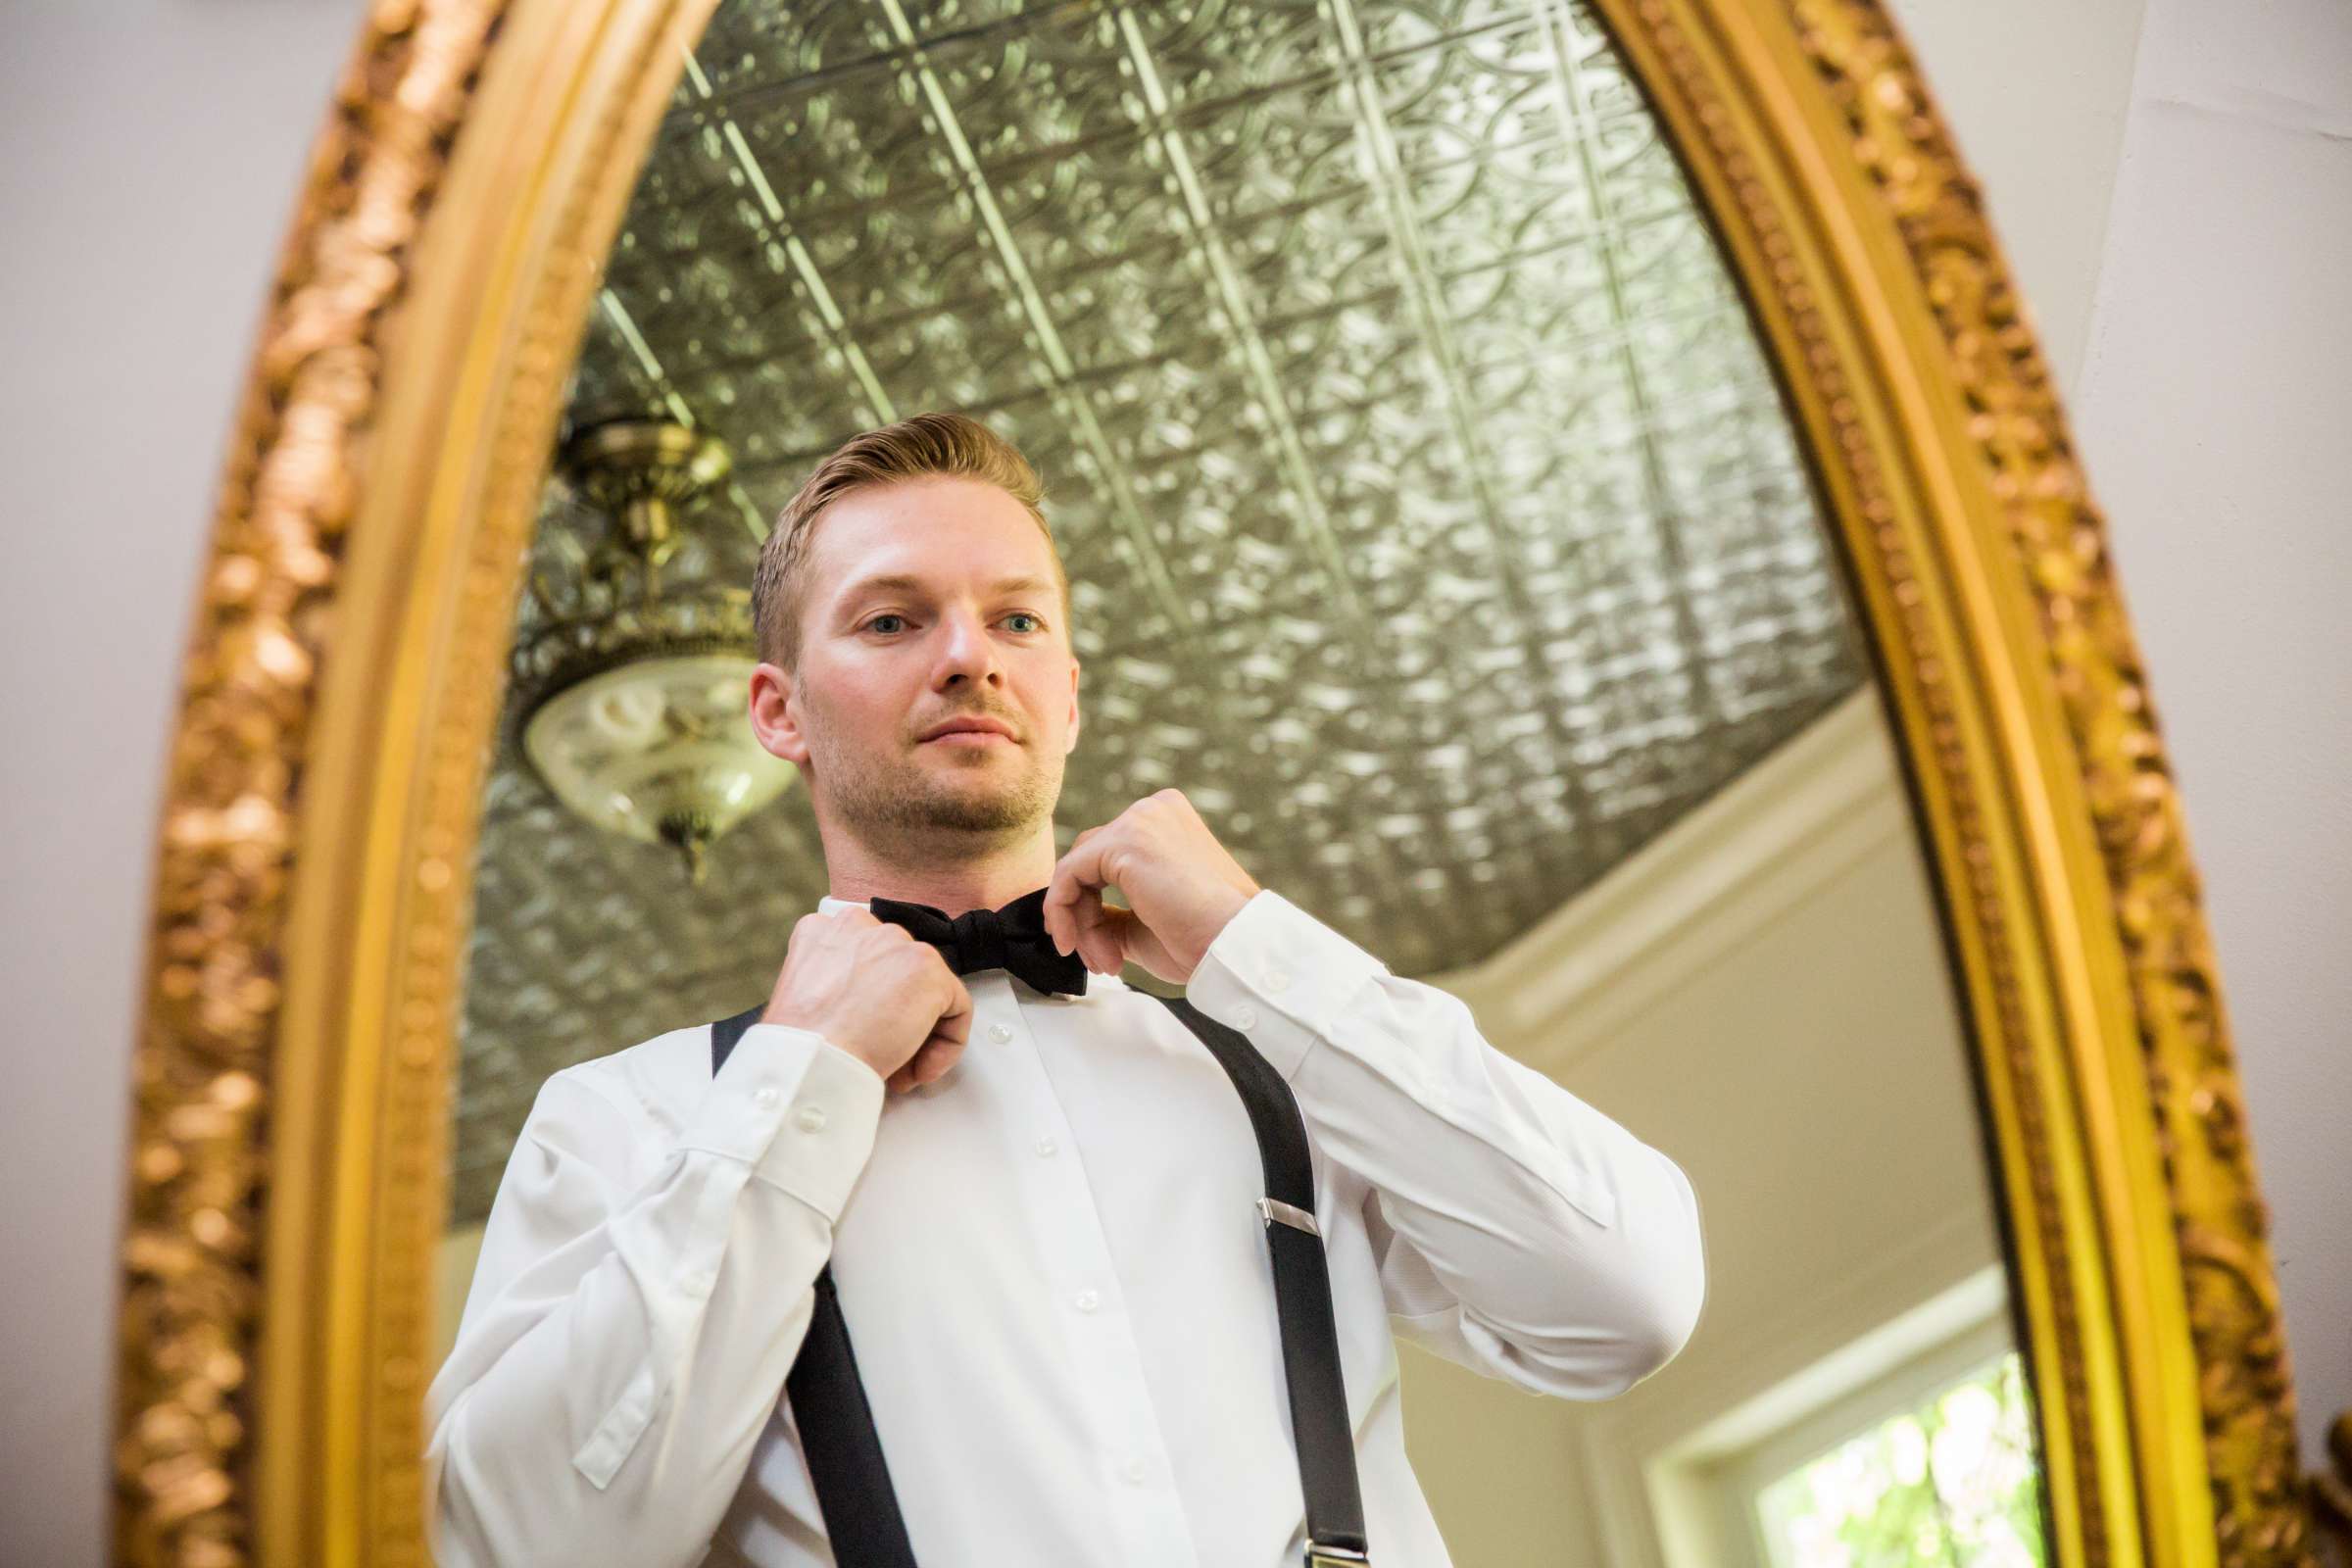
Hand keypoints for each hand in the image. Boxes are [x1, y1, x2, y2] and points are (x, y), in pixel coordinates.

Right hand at [762, 908, 973, 1093]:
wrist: (811, 1062)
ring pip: (930, 991)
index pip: (867, 957)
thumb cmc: (802, 1045)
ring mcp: (898, 944)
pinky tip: (920, 1068)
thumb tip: (864, 1005)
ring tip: (900, 1066)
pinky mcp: (929, 971)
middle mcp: (862, 925)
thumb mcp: (802, 996)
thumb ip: (834, 982)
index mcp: (823, 930)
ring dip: (920, 1035)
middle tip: (885, 1053)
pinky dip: (947, 1046)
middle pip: (900, 972)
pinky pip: (957, 1010)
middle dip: (897, 1016)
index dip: (872, 1001)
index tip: (865, 1031)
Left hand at [1041, 788, 1261, 984]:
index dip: (1094, 907)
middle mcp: (1155, 809)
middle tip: (1103, 961)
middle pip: (1090, 861)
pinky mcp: (1124, 840)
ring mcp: (1140, 820)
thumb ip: (1111, 912)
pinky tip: (1074, 944)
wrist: (1232, 947)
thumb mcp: (1146, 922)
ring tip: (1106, 962)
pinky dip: (1062, 912)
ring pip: (1078, 870)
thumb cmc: (1203, 941)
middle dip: (1086, 918)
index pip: (1109, 857)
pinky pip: (1069, 874)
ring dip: (1081, 924)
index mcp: (1168, 821)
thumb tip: (1072, 917)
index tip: (1101, 949)